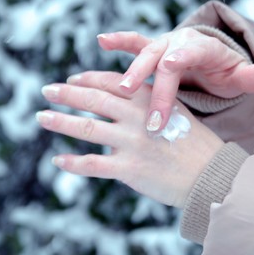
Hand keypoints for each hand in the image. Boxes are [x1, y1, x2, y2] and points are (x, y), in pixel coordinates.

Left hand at [37, 71, 223, 207]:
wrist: (210, 174)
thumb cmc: (196, 144)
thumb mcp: (176, 112)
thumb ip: (150, 104)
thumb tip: (123, 104)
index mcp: (150, 100)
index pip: (111, 83)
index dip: (87, 79)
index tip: (71, 80)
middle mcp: (138, 117)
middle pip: (93, 100)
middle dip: (66, 94)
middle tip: (46, 91)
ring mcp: (132, 143)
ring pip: (87, 128)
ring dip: (61, 121)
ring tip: (42, 117)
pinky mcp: (129, 169)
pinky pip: (93, 164)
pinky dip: (73, 162)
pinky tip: (59, 160)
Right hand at [97, 28, 253, 130]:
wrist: (210, 60)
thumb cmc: (224, 71)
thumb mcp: (240, 75)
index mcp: (203, 48)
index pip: (187, 58)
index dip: (175, 74)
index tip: (165, 92)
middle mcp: (181, 43)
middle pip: (163, 60)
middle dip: (153, 86)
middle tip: (148, 114)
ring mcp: (165, 45)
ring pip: (145, 53)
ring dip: (131, 70)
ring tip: (120, 87)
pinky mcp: (154, 51)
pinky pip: (135, 43)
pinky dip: (120, 41)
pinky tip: (103, 41)